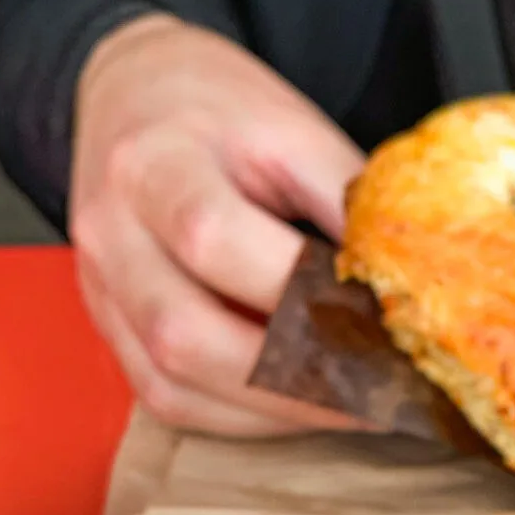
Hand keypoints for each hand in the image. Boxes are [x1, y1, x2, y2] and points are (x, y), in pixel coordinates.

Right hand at [70, 14, 365, 434]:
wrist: (135, 98)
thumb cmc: (223, 118)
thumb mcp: (292, 130)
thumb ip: (346, 202)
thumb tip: (412, 285)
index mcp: (152, 164)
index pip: (215, 241)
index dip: (302, 296)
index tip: (385, 325)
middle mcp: (111, 236)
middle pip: (184, 335)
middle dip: (293, 377)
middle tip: (381, 389)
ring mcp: (102, 294)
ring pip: (175, 386)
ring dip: (276, 409)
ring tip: (358, 405)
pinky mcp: (112, 334)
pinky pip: (171, 401)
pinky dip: (246, 417)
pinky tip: (306, 404)